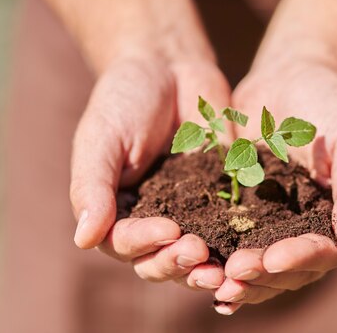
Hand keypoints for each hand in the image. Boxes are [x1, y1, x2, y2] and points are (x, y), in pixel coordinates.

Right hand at [69, 53, 230, 289]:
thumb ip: (92, 187)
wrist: (169, 67)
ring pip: (195, 257)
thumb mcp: (101, 138)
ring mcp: (189, 213)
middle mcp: (150, 221)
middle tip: (200, 254)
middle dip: (178, 262)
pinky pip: (230, 227)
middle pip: (160, 260)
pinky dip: (239, 242)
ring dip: (207, 268)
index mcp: (115, 212)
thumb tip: (83, 240)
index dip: (145, 244)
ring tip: (226, 269)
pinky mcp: (222, 199)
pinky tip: (253, 247)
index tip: (170, 230)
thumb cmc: (124, 100)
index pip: (124, 244)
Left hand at [214, 58, 336, 313]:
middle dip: (261, 274)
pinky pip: (227, 239)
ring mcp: (272, 224)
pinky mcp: (240, 210)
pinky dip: (213, 256)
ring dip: (236, 275)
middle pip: (287, 269)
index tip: (273, 259)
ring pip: (256, 264)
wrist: (291, 75)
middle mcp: (307, 231)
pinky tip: (191, 265)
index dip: (300, 259)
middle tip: (234, 271)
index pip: (324, 252)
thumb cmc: (332, 103)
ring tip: (209, 276)